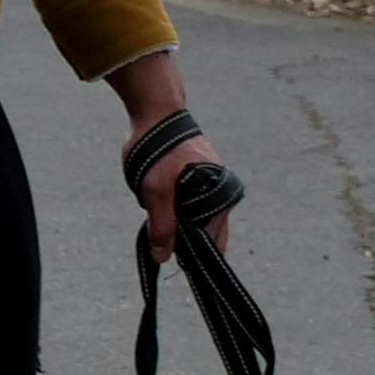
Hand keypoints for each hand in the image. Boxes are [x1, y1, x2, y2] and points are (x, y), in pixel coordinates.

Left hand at [110, 53, 229, 259]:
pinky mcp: (198, 180)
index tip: (175, 262)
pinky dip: (172, 206)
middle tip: (157, 227)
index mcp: (218, 198)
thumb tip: (163, 258)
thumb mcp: (155, 189)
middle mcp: (220, 194)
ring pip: (191, 218)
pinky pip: (186, 204)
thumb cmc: (158, 149)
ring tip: (156, 197)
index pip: (213, 243)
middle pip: (204, 233)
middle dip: (181, 236)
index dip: (195, 257)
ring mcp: (210, 187)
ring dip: (173, 219)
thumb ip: (161, 224)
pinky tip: (157, 193)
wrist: (157, 112)